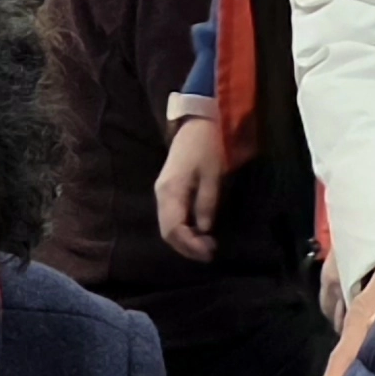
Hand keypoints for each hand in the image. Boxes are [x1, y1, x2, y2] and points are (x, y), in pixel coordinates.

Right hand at [153, 116, 223, 263]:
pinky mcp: (168, 190)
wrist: (197, 123)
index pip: (173, 229)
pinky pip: (171, 217)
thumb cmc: (207, 147)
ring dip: (185, 240)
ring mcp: (162, 192)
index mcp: (170, 191)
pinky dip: (183, 229)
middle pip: (167, 231)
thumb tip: (205, 230)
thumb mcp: (212, 175)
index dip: (190, 245)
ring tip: (206, 245)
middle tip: (210, 252)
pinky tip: (198, 232)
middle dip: (187, 247)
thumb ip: (207, 203)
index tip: (210, 252)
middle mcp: (161, 194)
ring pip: (168, 226)